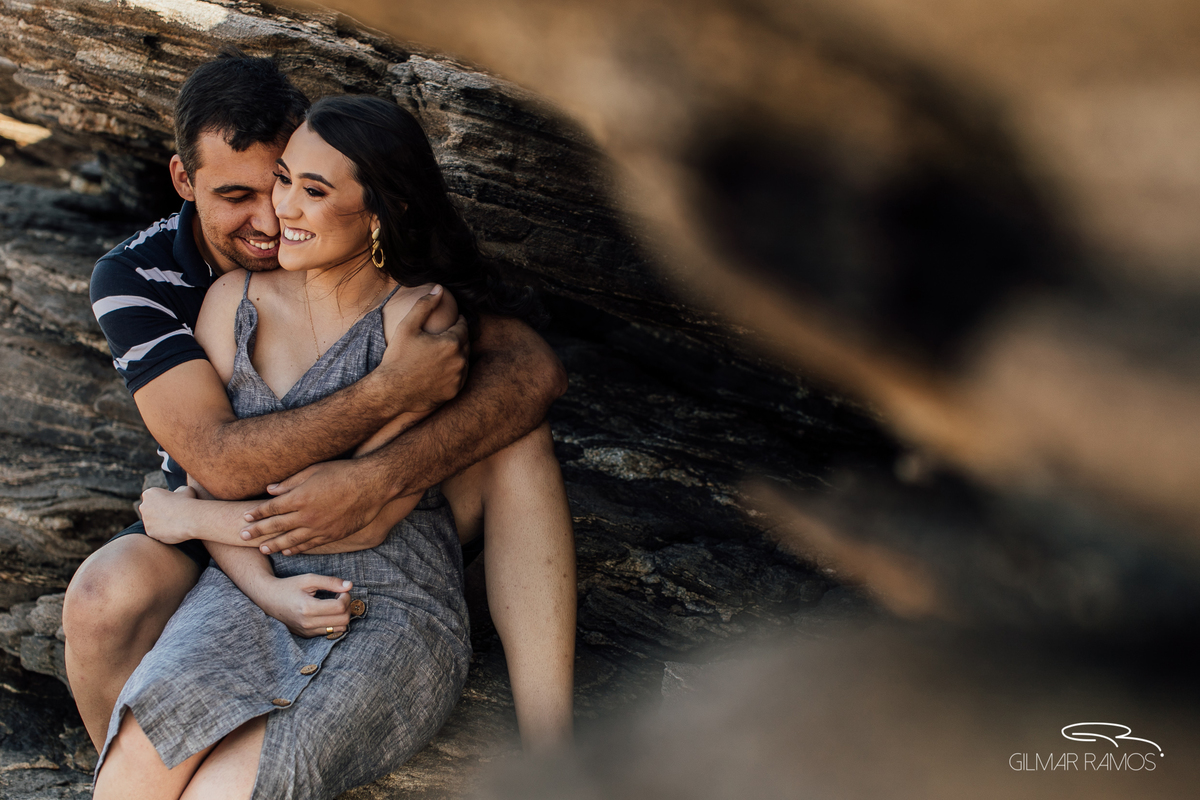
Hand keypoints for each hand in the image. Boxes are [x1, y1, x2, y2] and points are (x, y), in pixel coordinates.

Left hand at [140, 486, 197, 544]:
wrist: (189, 519)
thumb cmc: (187, 502)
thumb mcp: (185, 490)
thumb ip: (178, 491)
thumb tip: (178, 494)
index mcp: (150, 493)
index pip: (153, 497)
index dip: (163, 500)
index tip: (172, 504)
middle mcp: (144, 506)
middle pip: (149, 509)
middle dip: (158, 512)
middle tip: (172, 514)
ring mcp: (145, 520)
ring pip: (152, 522)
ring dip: (160, 522)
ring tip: (175, 523)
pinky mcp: (149, 532)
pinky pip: (155, 532)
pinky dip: (162, 532)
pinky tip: (173, 530)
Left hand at [240, 459, 393, 554]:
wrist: (372, 485)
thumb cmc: (343, 472)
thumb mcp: (314, 470)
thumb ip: (291, 482)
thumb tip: (270, 490)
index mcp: (300, 497)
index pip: (271, 508)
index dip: (257, 513)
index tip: (245, 517)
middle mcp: (306, 515)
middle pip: (276, 526)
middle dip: (258, 531)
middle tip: (242, 536)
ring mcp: (319, 527)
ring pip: (291, 540)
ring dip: (274, 544)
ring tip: (262, 548)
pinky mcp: (332, 535)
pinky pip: (309, 545)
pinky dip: (296, 549)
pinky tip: (287, 551)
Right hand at [256, 574, 352, 637]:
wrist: (268, 599)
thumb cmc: (288, 586)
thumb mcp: (309, 579)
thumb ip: (330, 582)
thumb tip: (350, 585)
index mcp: (308, 608)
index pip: (340, 607)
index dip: (346, 596)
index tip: (341, 590)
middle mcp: (307, 623)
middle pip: (343, 620)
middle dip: (347, 606)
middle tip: (340, 596)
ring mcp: (307, 631)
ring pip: (339, 629)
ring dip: (342, 616)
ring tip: (334, 604)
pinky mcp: (307, 635)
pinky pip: (330, 632)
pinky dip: (334, 622)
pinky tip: (327, 612)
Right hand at [380, 287, 468, 415]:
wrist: (391, 391)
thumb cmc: (397, 357)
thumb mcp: (407, 327)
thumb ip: (425, 305)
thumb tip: (440, 288)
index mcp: (452, 342)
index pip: (463, 326)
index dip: (457, 322)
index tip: (452, 321)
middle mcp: (460, 361)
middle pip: (465, 343)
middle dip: (458, 337)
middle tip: (446, 336)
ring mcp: (458, 378)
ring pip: (464, 360)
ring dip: (458, 354)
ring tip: (443, 352)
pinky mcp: (454, 391)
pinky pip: (460, 377)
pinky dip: (455, 371)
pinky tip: (442, 369)